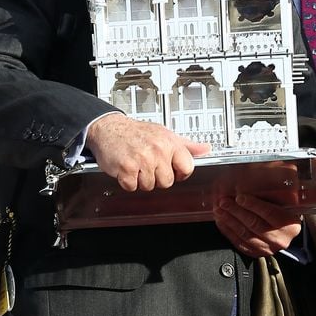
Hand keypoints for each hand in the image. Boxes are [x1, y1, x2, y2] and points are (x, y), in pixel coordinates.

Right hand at [86, 114, 209, 191]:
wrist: (109, 128)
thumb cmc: (136, 132)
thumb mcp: (165, 133)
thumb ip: (187, 145)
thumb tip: (205, 149)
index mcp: (170, 142)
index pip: (187, 167)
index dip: (179, 172)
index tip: (172, 169)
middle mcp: (158, 150)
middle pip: (168, 182)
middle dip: (157, 177)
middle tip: (148, 165)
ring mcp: (142, 159)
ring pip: (150, 186)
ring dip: (141, 180)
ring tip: (137, 165)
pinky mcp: (126, 168)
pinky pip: (132, 187)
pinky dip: (127, 181)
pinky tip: (127, 169)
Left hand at [213, 193, 301, 257]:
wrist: (286, 231)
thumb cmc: (283, 213)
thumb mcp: (283, 203)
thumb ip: (270, 194)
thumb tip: (257, 175)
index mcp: (289, 224)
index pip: (269, 213)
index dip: (252, 204)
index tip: (239, 196)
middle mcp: (279, 238)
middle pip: (254, 223)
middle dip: (236, 211)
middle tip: (224, 201)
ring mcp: (267, 248)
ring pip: (244, 234)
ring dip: (229, 220)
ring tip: (219, 209)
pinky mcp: (256, 253)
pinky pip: (239, 242)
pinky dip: (228, 231)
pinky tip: (222, 221)